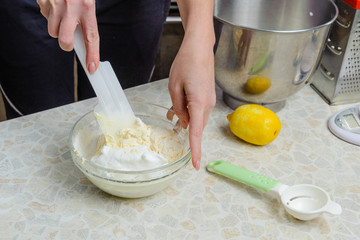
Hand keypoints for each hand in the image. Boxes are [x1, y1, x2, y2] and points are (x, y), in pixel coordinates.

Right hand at [37, 0, 98, 72]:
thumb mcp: (87, 0)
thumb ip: (86, 19)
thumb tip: (82, 40)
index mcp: (87, 6)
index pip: (91, 37)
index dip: (92, 55)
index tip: (92, 68)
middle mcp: (71, 7)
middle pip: (65, 40)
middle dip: (65, 45)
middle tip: (68, 40)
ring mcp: (55, 4)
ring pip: (53, 31)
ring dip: (57, 28)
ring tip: (63, 14)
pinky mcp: (43, 0)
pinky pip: (45, 16)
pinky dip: (50, 14)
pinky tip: (55, 4)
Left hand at [167, 34, 215, 169]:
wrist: (200, 48)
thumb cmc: (186, 64)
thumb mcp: (174, 86)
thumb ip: (178, 107)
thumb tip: (182, 121)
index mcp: (199, 103)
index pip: (196, 133)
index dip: (195, 150)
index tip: (195, 165)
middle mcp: (208, 104)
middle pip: (196, 125)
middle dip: (184, 130)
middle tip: (171, 128)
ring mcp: (209, 100)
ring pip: (196, 117)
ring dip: (185, 118)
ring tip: (171, 113)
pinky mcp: (208, 95)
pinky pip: (198, 109)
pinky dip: (188, 111)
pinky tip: (178, 107)